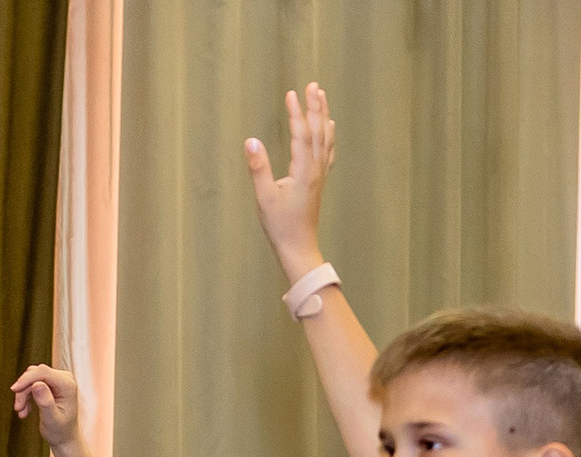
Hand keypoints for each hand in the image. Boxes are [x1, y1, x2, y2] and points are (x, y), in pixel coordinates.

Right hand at [9, 365, 85, 449]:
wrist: (64, 438)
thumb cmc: (60, 431)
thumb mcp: (51, 419)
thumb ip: (45, 402)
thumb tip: (36, 384)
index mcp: (68, 385)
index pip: (43, 372)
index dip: (26, 379)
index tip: (14, 390)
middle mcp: (64, 378)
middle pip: (36, 373)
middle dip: (23, 389)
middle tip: (18, 408)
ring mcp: (57, 379)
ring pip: (31, 378)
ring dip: (23, 394)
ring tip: (21, 411)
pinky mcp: (50, 383)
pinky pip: (32, 382)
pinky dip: (25, 395)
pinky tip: (25, 410)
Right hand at [242, 83, 335, 276]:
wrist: (299, 248)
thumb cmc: (280, 226)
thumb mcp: (264, 198)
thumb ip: (258, 168)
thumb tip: (251, 141)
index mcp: (303, 171)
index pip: (301, 134)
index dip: (296, 112)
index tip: (291, 93)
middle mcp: (316, 170)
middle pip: (318, 131)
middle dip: (315, 106)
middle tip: (313, 85)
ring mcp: (320, 175)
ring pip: (325, 139)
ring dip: (323, 116)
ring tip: (321, 97)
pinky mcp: (319, 182)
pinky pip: (327, 152)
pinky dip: (328, 135)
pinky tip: (328, 127)